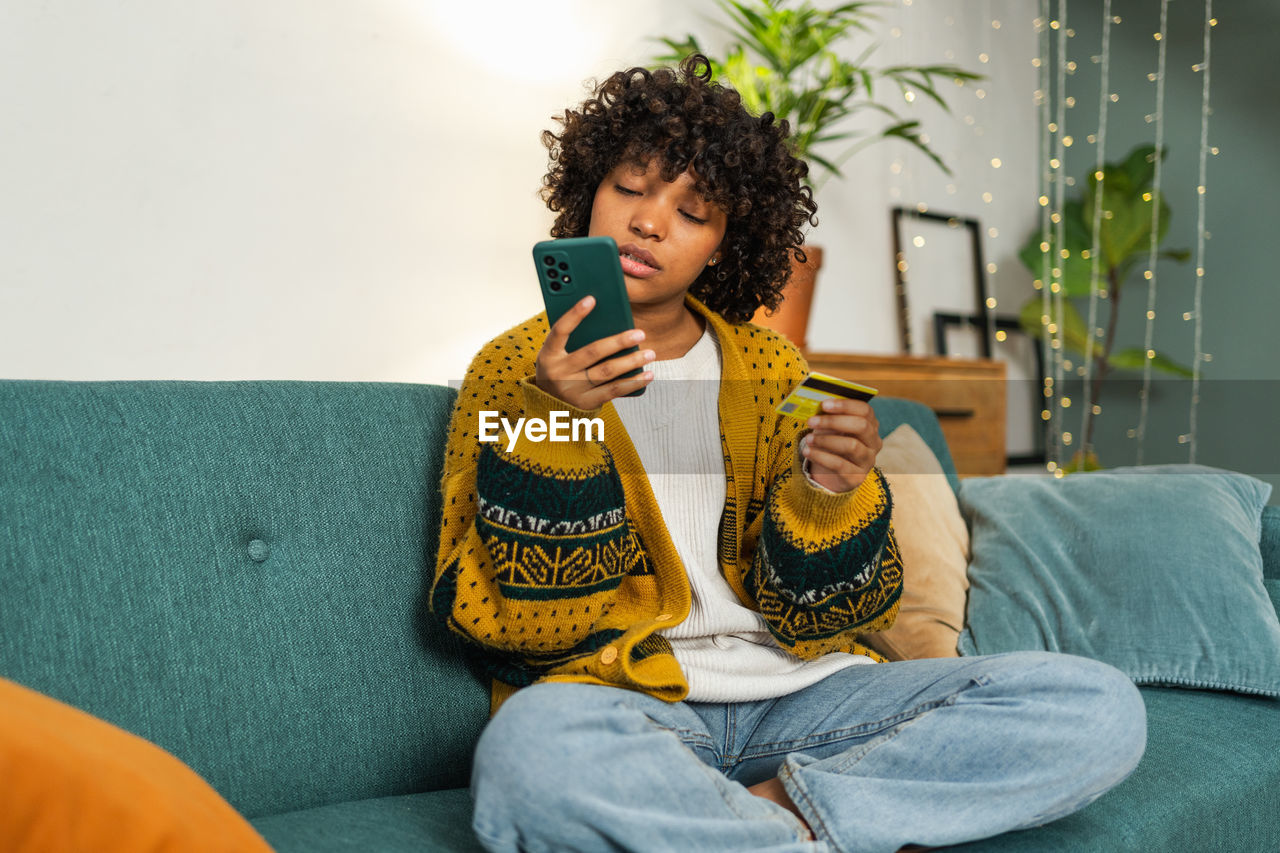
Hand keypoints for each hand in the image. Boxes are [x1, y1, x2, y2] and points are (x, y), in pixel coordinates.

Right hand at [535, 296, 655, 408]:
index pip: (560, 330)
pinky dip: (633, 382)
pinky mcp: (586, 403)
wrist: (550, 408)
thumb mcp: (558, 356)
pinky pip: (614, 391)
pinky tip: (648, 375)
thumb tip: (609, 321)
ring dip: (631, 361)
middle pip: (592, 352)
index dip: (574, 314)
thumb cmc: (560, 372)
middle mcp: (558, 372)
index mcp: (548, 355)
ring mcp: (572, 389)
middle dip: (618, 342)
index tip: (591, 299)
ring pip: (606, 372)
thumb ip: (575, 341)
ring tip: (649, 353)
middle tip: (640, 333)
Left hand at [800, 398, 881, 492]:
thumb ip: (829, 417)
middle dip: (834, 421)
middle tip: (812, 421)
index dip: (845, 405)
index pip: (865, 410)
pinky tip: (808, 451)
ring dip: (826, 440)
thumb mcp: (831, 429)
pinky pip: (840, 465)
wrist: (831, 474)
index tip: (824, 404)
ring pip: (852, 446)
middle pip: (861, 426)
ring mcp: (868, 461)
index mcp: (871, 425)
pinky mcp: (857, 477)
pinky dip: (821, 456)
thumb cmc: (832, 444)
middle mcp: (874, 443)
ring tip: (808, 439)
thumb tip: (817, 405)